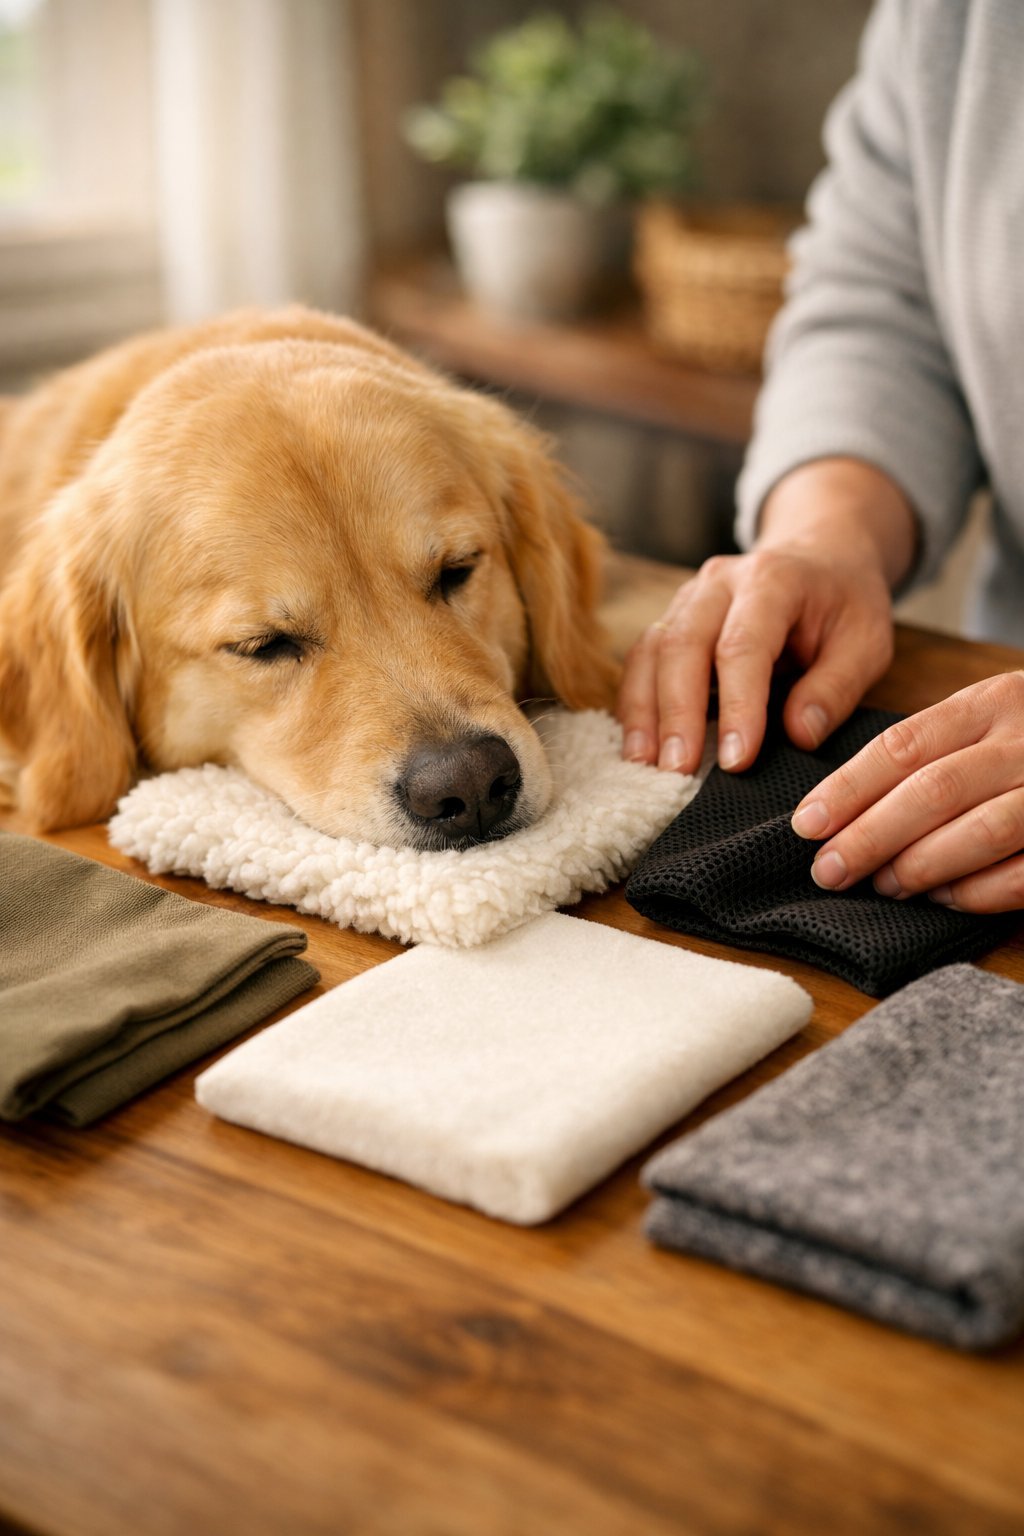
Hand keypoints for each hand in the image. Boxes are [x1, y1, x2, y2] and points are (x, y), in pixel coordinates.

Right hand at [616, 543, 894, 774]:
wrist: (820, 557)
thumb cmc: (845, 605)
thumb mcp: (867, 643)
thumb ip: (836, 688)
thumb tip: (799, 735)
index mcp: (773, 580)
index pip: (743, 645)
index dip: (737, 705)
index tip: (737, 759)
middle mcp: (720, 583)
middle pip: (682, 645)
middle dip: (677, 713)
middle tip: (678, 771)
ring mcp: (688, 598)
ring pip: (651, 652)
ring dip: (644, 712)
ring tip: (645, 765)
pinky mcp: (672, 620)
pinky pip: (642, 660)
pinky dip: (636, 704)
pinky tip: (639, 745)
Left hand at [791, 673, 1023, 912]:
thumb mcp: (988, 720)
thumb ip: (930, 753)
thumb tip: (837, 810)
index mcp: (993, 702)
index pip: (903, 747)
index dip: (848, 789)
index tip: (807, 824)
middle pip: (934, 791)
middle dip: (871, 836)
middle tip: (829, 870)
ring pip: (981, 830)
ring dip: (921, 866)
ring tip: (881, 885)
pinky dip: (979, 891)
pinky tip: (942, 899)